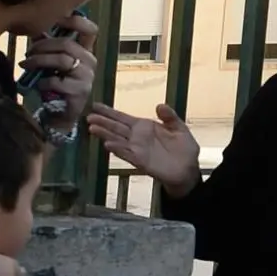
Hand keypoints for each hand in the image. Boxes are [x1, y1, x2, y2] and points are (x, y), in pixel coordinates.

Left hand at [23, 14, 101, 131]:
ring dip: (39, 60)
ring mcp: (86, 77)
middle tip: (28, 52)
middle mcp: (90, 62)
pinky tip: (36, 84)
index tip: (56, 19)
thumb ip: (47, 45)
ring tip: (25, 64)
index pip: (90, 30)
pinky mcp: (79, 92)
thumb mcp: (52, 62)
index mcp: (86, 51)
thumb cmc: (57, 84)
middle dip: (42, 45)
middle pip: (66, 44)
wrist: (61, 113)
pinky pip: (57, 81)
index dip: (75, 21)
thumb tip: (35, 28)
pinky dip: (42, 81)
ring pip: (61, 59)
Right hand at [85, 101, 202, 197]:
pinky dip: (118, 149)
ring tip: (92, 128)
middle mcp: (136, 137)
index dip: (109, 112)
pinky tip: (108, 145)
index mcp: (144, 127)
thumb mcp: (179, 128)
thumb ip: (170, 117)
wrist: (188, 170)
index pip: (123, 118)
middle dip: (102, 122)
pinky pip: (127, 154)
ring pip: (117, 139)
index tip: (95, 105)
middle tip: (88, 116)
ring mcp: (136, 149)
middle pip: (115, 128)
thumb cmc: (184, 150)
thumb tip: (159, 105)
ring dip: (105, 134)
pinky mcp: (140, 161)